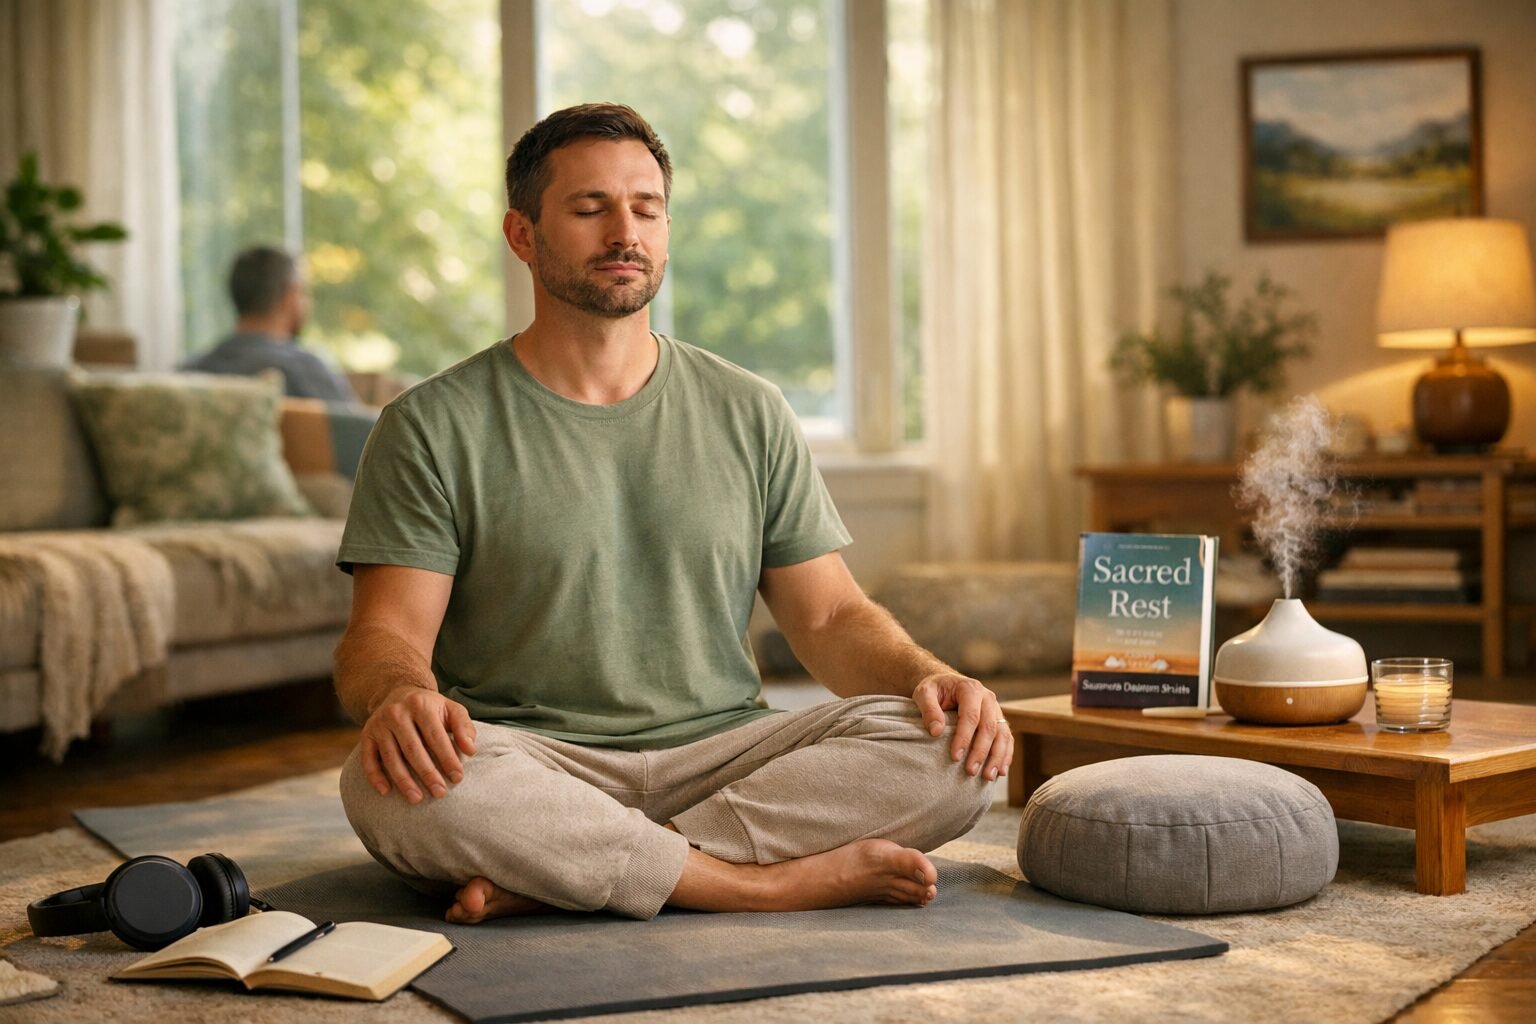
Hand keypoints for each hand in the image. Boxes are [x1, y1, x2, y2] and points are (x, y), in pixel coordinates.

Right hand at [360, 686, 477, 803]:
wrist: (398, 693)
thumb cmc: (430, 708)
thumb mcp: (451, 709)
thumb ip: (464, 727)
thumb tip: (471, 750)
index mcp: (420, 705)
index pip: (435, 736)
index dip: (447, 758)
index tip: (457, 777)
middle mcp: (396, 713)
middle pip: (412, 749)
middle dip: (427, 773)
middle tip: (440, 793)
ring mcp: (378, 725)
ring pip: (391, 757)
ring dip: (403, 780)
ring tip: (416, 799)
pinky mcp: (366, 735)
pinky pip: (368, 759)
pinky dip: (375, 776)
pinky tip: (385, 792)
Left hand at [911, 673, 1012, 781]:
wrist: (946, 684)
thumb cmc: (934, 689)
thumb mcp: (924, 692)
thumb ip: (928, 709)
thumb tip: (936, 731)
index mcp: (970, 689)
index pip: (970, 715)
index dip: (964, 737)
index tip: (955, 756)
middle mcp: (988, 698)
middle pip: (989, 727)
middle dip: (980, 751)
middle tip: (970, 771)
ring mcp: (996, 710)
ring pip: (1002, 734)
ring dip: (997, 757)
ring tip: (988, 776)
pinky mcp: (999, 721)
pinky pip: (1007, 739)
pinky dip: (1006, 755)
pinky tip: (1001, 772)